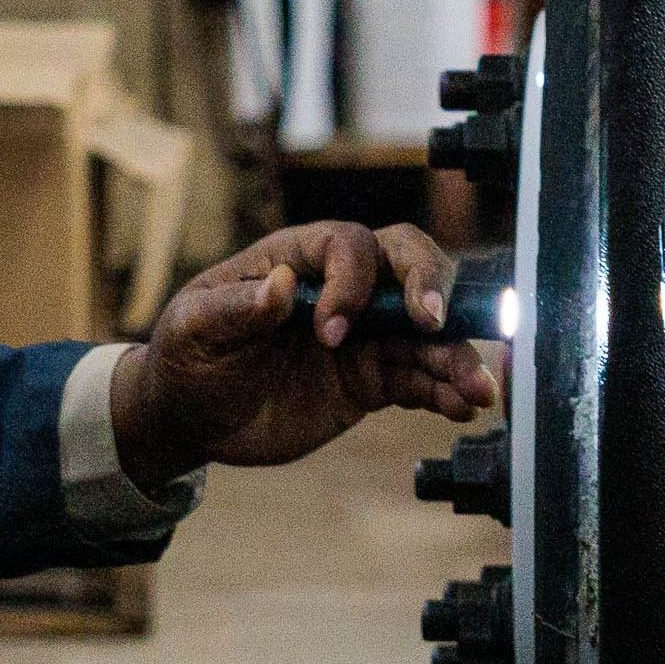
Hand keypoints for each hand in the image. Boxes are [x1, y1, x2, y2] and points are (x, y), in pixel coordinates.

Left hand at [110, 223, 501, 490]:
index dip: (352, 281)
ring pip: (423, 332)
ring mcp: (360, 336)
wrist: (192, 418)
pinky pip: (417, 379)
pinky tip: (462, 408)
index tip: (329, 332)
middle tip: (434, 326)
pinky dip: (443, 392)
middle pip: (406, 265)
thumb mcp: (192, 329)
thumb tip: (279, 287)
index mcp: (296, 261)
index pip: (348, 246)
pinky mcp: (369, 381)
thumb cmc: (187, 359)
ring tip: (477, 388)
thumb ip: (234, 309)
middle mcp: (339, 290)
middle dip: (430, 289)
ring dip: (454, 354)